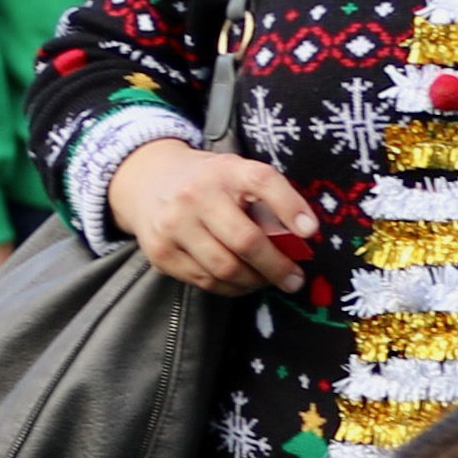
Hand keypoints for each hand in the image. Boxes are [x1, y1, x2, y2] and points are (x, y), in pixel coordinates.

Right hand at [113, 138, 317, 295]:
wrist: (147, 180)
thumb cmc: (209, 182)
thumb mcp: (236, 175)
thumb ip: (266, 202)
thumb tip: (298, 241)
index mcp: (224, 170)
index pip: (262, 182)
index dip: (289, 206)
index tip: (310, 231)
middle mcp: (195, 195)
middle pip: (245, 241)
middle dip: (277, 267)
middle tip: (294, 279)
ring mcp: (173, 225)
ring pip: (225, 269)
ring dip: (254, 281)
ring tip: (266, 280)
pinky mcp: (161, 252)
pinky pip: (205, 281)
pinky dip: (230, 287)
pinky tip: (240, 281)